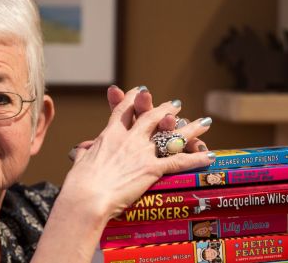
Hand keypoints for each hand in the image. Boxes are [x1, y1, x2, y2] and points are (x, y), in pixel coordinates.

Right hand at [61, 86, 214, 219]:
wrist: (87, 197)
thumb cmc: (79, 183)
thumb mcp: (80, 163)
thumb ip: (84, 154)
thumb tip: (78, 151)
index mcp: (109, 135)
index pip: (123, 111)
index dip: (133, 99)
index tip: (141, 91)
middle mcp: (128, 139)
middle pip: (151, 118)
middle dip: (166, 109)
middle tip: (176, 104)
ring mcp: (142, 153)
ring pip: (171, 136)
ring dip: (190, 129)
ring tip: (203, 122)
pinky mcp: (152, 169)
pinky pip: (179, 162)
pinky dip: (196, 158)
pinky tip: (209, 156)